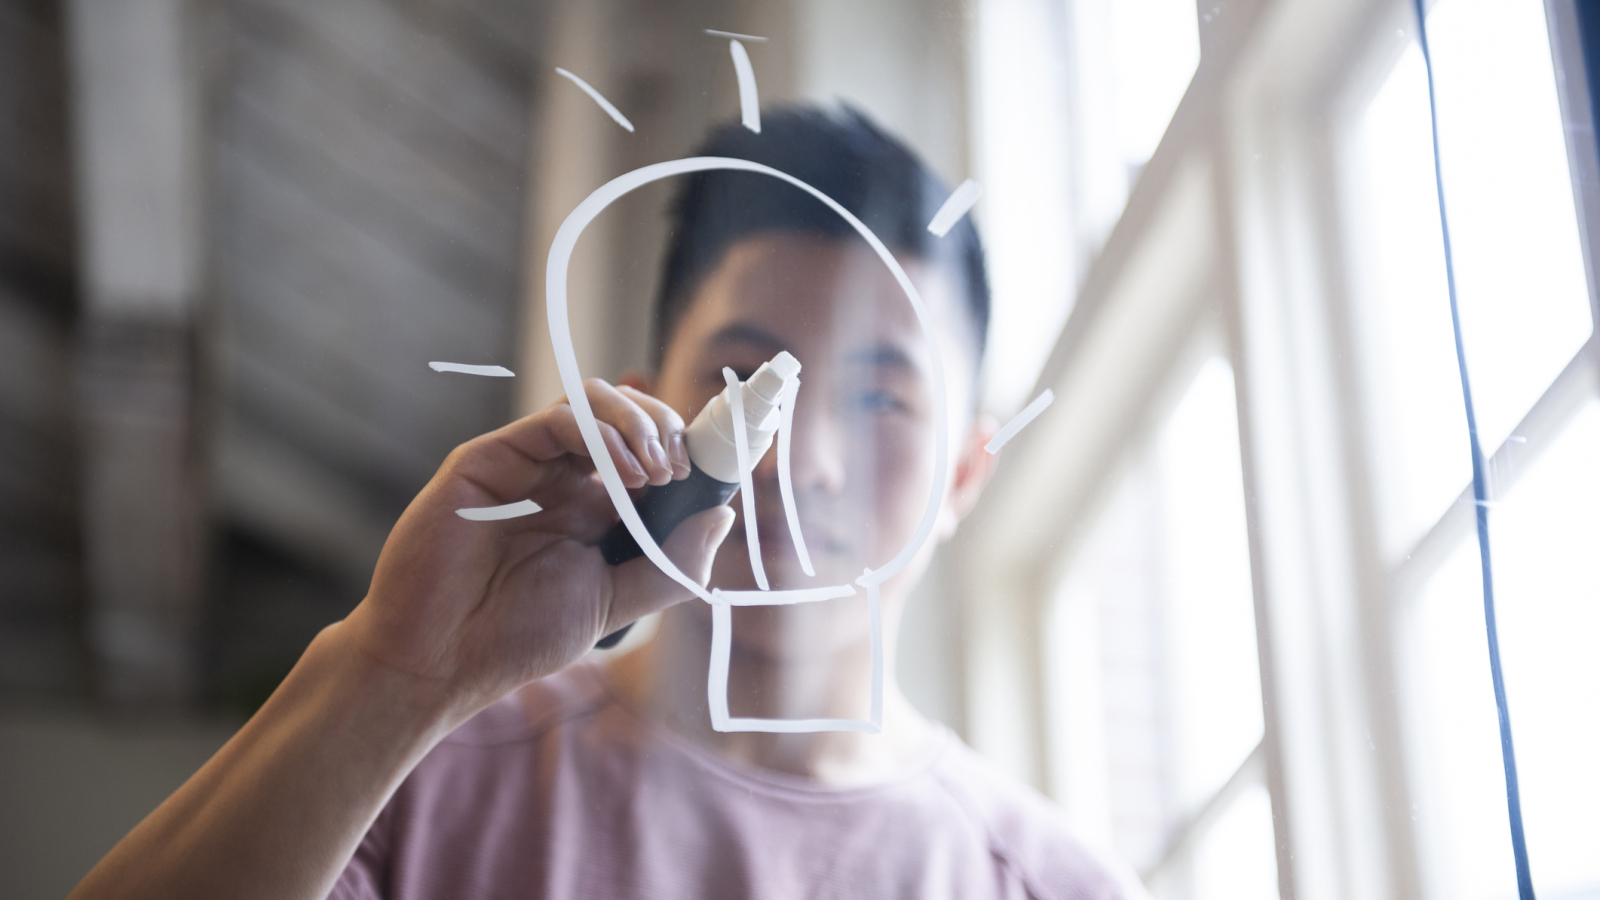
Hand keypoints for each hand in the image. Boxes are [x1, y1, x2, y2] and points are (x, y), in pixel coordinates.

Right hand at [342, 378, 733, 719]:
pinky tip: (628, 473)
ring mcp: (527, 465)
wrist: (438, 660)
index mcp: (592, 510)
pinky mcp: (491, 458)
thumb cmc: (517, 637)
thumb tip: (723, 514)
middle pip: (626, 418)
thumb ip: (669, 565)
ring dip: (640, 423)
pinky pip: (557, 420)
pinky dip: (603, 434)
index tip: (720, 467)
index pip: (649, 454)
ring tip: (660, 469)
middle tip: (685, 469)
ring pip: (594, 403)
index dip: (687, 450)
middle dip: (668, 429)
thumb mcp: (614, 604)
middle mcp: (562, 478)